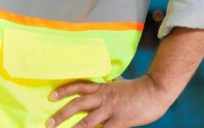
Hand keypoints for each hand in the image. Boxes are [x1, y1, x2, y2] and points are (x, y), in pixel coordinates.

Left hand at [47, 75, 174, 127]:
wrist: (155, 91)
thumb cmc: (139, 88)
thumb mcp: (120, 83)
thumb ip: (110, 84)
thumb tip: (108, 81)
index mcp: (102, 88)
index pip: (78, 86)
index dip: (63, 91)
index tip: (51, 96)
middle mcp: (103, 97)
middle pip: (77, 104)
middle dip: (61, 113)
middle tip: (48, 122)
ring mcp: (110, 110)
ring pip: (87, 120)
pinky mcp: (119, 121)